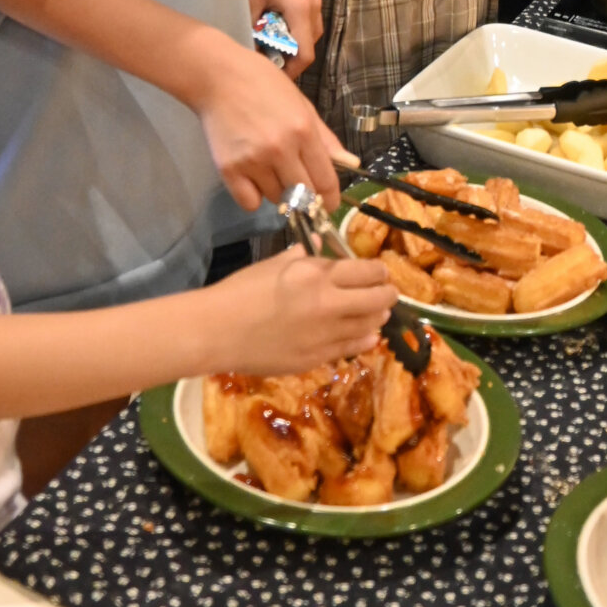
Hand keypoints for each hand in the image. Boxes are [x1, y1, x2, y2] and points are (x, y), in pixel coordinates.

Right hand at [197, 34, 349, 211]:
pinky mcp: (228, 170)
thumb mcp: (303, 105)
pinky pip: (249, 202)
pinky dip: (253, 196)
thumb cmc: (265, 86)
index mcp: (303, 131)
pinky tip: (252, 178)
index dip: (330, 198)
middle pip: (304, 196)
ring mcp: (253, 161)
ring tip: (270, 169)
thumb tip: (353, 163)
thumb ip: (327, 139)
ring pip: (277, 200)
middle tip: (299, 183)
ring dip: (279, 192)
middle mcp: (280, 150)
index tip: (328, 203)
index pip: (325, 181)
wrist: (219, 77)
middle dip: (306, 196)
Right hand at [202, 248, 397, 373]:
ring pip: (369, 326)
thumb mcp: (273, 264)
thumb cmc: (241, 291)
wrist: (218, 331)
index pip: (367, 272)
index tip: (381, 272)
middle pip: (378, 300)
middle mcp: (329, 304)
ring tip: (378, 314)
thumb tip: (314, 247)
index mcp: (318, 275)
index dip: (380, 272)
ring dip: (377, 318)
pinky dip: (363, 340)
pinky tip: (366, 336)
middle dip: (388, 295)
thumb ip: (300, 257)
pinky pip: (351, 348)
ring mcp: (326, 335)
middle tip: (388, 293)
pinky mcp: (317, 358)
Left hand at [239, 0, 323, 78]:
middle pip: (308, 45)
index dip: (288, 72)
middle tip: (262, 62)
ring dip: (289, 41)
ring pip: (307, 31)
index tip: (268, 78)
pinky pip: (303, 16)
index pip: (304, 56)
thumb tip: (248, 53)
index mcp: (301, 10)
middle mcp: (313, 4)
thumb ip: (251, 30)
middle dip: (288, 58)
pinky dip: (290, 26)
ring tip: (263, 44)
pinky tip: (267, 23)